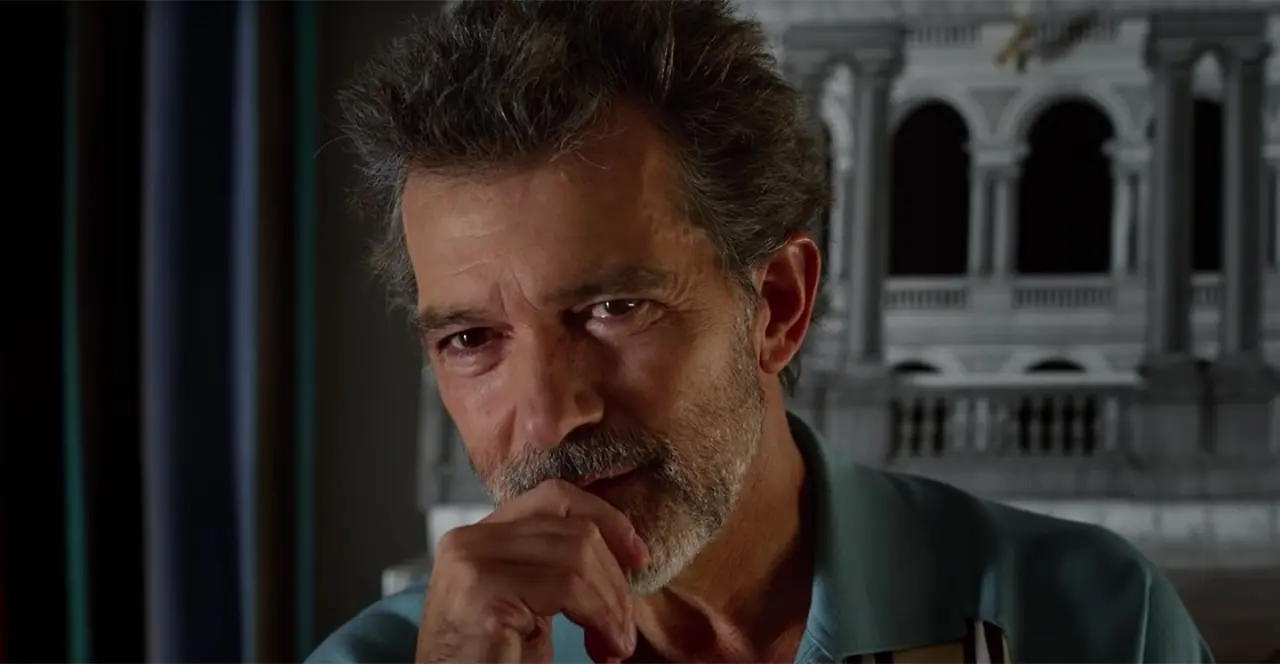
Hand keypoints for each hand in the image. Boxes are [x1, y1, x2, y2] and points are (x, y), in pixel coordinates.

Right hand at [416, 479, 649, 663]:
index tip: (638, 557)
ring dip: (612, 605)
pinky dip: (600, 618)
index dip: (605, 519)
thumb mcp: (526, 603)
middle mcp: (468, 541)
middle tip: (625, 627)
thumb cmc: (491, 661)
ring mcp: (472, 564)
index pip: (553, 496)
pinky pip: (568, 588)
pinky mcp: (485, 594)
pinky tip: (602, 648)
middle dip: (615, 579)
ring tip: (616, 643)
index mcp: (478, 536)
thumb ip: (553, 566)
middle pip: (573, 528)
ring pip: (577, 556)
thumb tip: (625, 552)